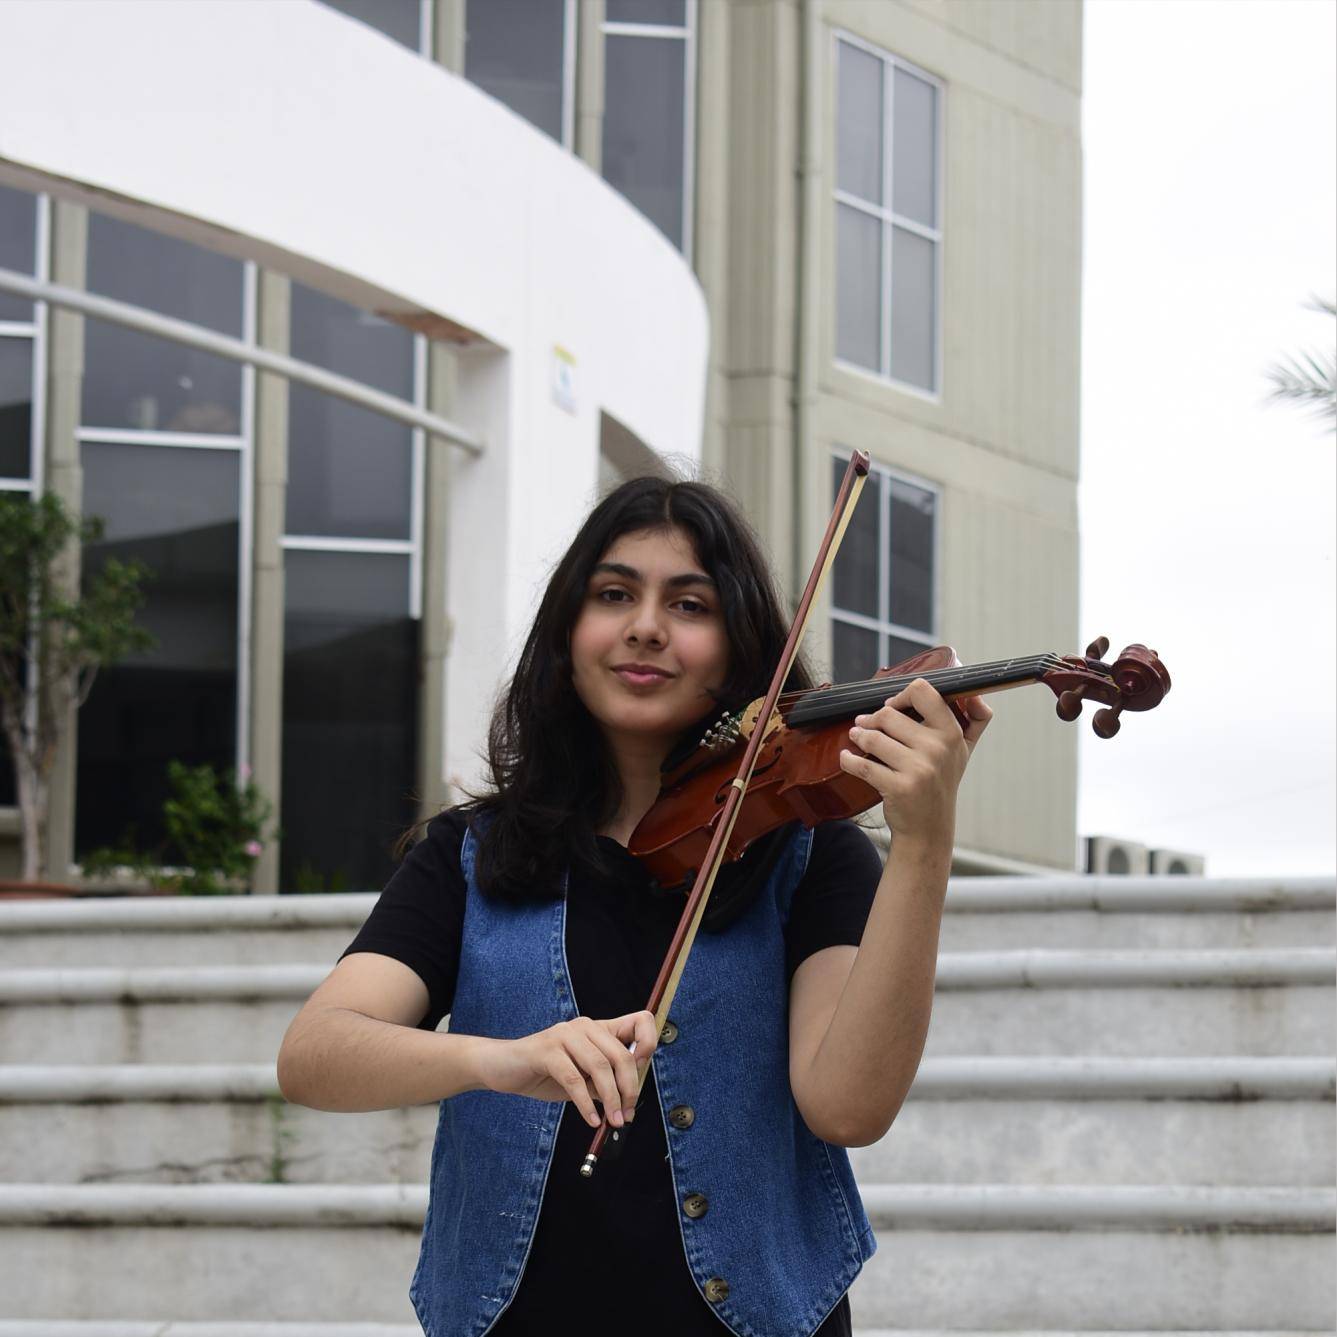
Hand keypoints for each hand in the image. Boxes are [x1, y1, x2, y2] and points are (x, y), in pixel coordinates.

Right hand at [474, 1011, 659, 1128]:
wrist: (502, 1067)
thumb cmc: (545, 1073)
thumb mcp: (582, 1078)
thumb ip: (603, 1083)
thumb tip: (628, 1103)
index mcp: (598, 1029)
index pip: (640, 1021)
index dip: (648, 1044)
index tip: (642, 1073)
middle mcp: (585, 1026)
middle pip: (621, 1055)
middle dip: (629, 1089)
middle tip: (626, 1115)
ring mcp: (565, 1035)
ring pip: (600, 1067)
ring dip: (610, 1100)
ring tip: (612, 1121)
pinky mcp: (546, 1051)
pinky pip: (574, 1079)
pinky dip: (585, 1103)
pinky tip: (590, 1119)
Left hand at [838, 678, 992, 845]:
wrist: (929, 829)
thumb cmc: (941, 783)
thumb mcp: (963, 751)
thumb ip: (975, 720)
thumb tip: (976, 695)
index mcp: (952, 734)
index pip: (923, 692)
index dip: (901, 695)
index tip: (892, 706)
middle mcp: (938, 749)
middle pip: (888, 714)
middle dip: (871, 719)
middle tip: (864, 724)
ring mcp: (918, 769)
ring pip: (873, 736)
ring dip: (858, 735)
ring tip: (857, 737)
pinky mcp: (898, 787)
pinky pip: (863, 764)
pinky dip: (849, 759)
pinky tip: (847, 757)